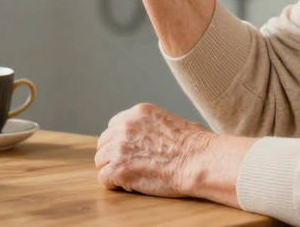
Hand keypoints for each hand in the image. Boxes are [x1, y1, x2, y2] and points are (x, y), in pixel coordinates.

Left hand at [94, 103, 209, 198]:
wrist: (199, 161)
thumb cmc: (196, 146)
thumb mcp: (172, 122)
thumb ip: (153, 127)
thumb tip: (153, 138)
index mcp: (138, 113)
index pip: (114, 125)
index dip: (120, 140)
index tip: (129, 151)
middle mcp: (125, 126)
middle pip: (104, 142)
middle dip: (113, 155)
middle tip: (127, 166)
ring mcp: (120, 148)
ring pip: (101, 160)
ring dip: (112, 169)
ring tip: (130, 177)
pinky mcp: (119, 169)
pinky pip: (104, 178)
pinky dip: (113, 184)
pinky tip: (128, 186)